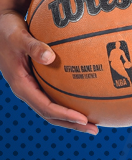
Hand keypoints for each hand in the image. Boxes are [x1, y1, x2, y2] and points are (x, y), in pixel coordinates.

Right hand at [0, 9, 97, 133]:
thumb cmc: (8, 30)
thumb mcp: (19, 37)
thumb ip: (33, 46)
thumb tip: (50, 56)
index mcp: (21, 85)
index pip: (45, 107)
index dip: (64, 114)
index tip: (83, 119)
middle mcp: (26, 90)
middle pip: (50, 114)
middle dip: (71, 123)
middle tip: (95, 129)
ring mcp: (30, 86)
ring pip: (51, 108)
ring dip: (70, 117)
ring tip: (93, 121)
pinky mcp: (35, 80)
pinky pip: (53, 95)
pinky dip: (67, 101)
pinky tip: (84, 97)